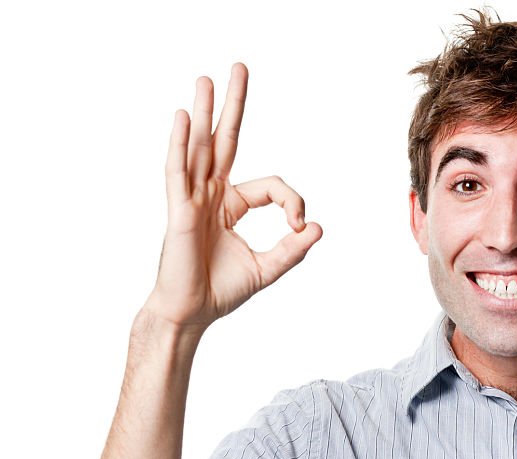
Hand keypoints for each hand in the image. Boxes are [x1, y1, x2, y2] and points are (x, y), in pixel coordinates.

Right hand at [144, 63, 322, 330]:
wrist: (192, 313)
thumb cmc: (220, 291)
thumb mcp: (268, 268)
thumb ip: (293, 249)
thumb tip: (318, 227)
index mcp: (231, 205)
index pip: (271, 186)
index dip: (292, 202)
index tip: (300, 227)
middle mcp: (211, 195)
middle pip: (225, 142)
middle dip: (233, 107)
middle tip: (240, 69)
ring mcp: (193, 200)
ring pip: (201, 148)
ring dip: (205, 113)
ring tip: (206, 80)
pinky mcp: (179, 211)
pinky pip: (179, 172)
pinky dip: (181, 145)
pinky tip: (186, 118)